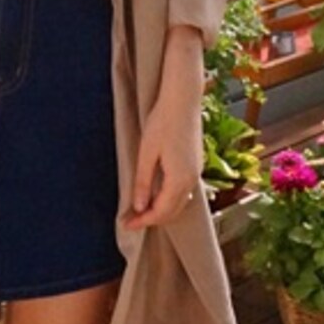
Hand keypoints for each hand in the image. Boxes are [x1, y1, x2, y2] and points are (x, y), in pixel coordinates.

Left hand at [124, 26, 203, 229]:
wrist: (183, 99)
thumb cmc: (163, 122)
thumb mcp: (147, 152)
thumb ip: (143, 181)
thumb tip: (139, 206)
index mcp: (179, 179)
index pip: (161, 212)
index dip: (143, 221)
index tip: (126, 224)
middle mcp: (192, 180)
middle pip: (173, 212)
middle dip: (152, 219)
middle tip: (131, 220)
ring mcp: (197, 172)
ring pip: (180, 203)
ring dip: (162, 210)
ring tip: (141, 210)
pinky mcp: (196, 164)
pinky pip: (184, 191)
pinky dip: (170, 199)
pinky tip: (157, 194)